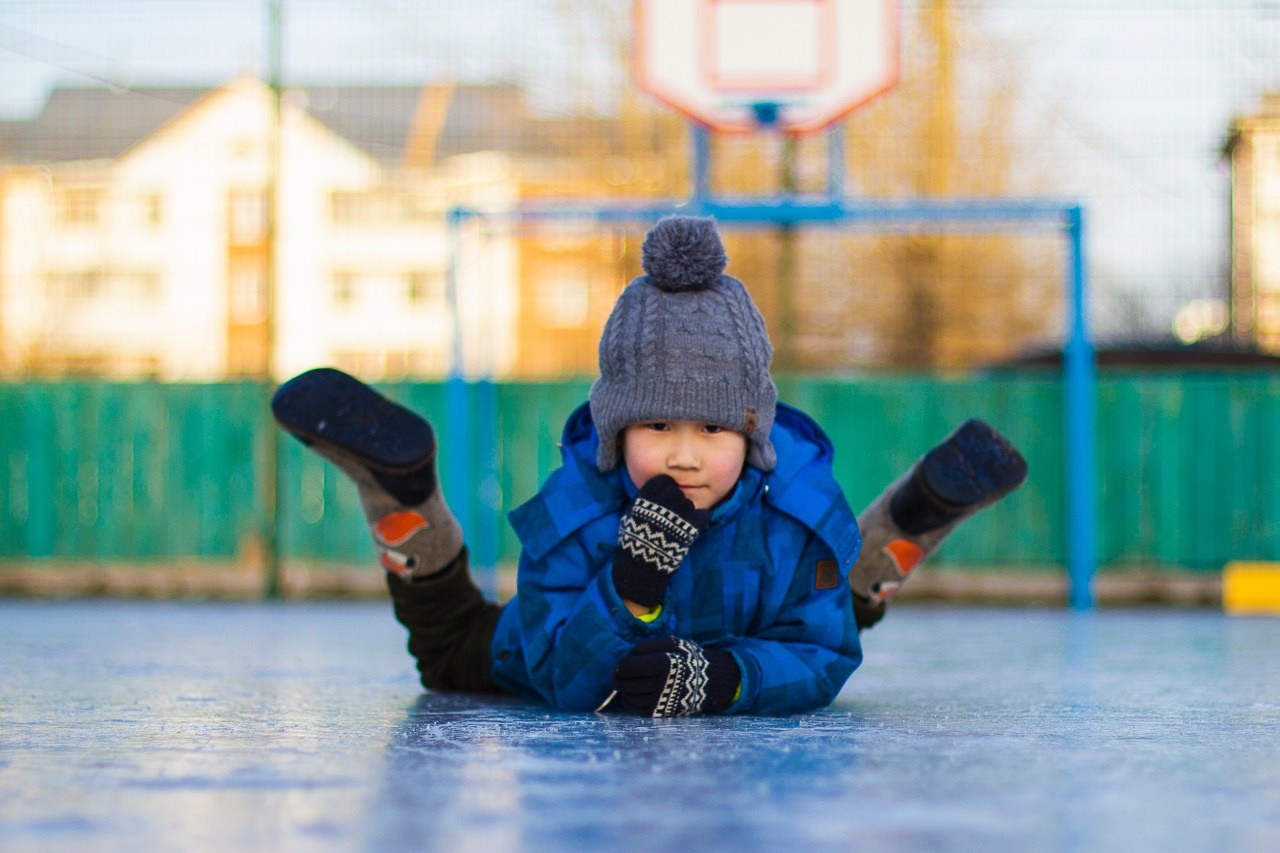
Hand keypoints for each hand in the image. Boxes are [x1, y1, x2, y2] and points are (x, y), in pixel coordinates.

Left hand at [611, 636, 738, 716]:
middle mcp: (663, 685)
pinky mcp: (660, 713)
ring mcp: (662, 701)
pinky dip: (628, 701)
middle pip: (627, 683)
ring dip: (623, 689)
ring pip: (629, 697)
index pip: (630, 667)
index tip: (620, 664)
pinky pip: (635, 708)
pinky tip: (630, 693)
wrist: (707, 681)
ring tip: (624, 683)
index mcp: (665, 664)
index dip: (621, 666)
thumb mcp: (671, 643)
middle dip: (618, 678)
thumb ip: (646, 647)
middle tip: (617, 675)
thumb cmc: (685, 658)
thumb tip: (625, 659)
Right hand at [613, 475, 710, 608]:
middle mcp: (665, 499)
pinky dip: (700, 518)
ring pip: (689, 503)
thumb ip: (641, 501)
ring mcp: (680, 511)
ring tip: (678, 526)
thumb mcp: (629, 515)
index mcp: (648, 495)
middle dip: (674, 501)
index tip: (663, 498)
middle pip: (676, 491)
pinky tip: (694, 524)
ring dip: (685, 512)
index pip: (663, 480)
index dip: (664, 489)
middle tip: (670, 514)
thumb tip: (650, 494)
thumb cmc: (633, 540)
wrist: (642, 564)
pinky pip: (703, 514)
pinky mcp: (692, 525)